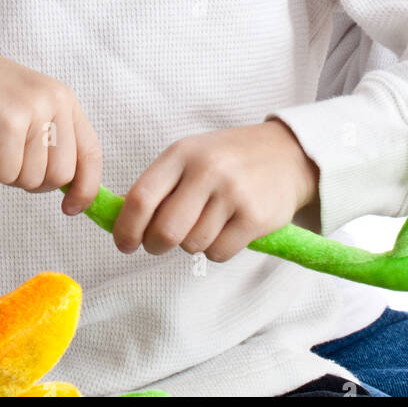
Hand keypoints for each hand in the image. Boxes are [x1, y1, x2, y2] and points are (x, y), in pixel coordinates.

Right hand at [0, 36, 101, 211]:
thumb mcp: (30, 111)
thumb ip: (52, 141)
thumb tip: (71, 188)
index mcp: (65, 100)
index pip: (91, 153)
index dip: (85, 188)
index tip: (71, 208)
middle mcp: (55, 102)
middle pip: (61, 175)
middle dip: (32, 179)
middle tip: (8, 157)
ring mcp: (33, 111)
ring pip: (32, 179)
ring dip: (6, 171)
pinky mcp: (8, 123)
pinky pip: (5, 174)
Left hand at [111, 119, 319, 262]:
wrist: (286, 153)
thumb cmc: (227, 159)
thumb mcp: (191, 157)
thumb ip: (160, 187)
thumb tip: (121, 223)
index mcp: (181, 153)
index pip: (140, 198)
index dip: (125, 228)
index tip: (124, 244)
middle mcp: (206, 170)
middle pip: (165, 231)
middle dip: (156, 245)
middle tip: (160, 243)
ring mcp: (232, 193)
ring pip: (192, 246)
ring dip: (193, 244)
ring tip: (208, 222)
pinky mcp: (254, 217)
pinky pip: (219, 253)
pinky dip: (217, 250)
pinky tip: (228, 228)